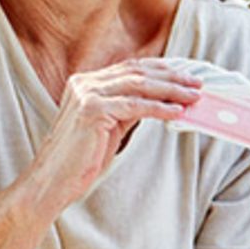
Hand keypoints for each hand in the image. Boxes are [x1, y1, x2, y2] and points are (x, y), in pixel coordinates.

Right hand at [28, 59, 199, 205]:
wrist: (53, 180)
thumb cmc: (80, 159)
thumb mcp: (107, 126)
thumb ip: (126, 109)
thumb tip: (159, 101)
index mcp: (85, 82)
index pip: (129, 68)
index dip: (160, 70)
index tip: (184, 75)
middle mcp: (84, 83)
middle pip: (136, 72)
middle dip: (171, 77)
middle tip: (196, 83)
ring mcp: (86, 94)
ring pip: (138, 85)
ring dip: (170, 90)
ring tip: (193, 96)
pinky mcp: (93, 110)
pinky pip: (135, 106)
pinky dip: (159, 108)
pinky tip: (177, 113)